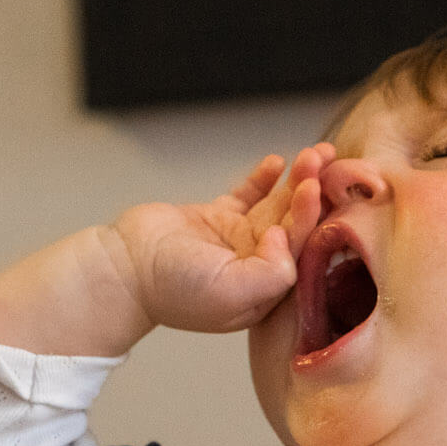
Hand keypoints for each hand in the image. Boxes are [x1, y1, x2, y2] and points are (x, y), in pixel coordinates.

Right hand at [108, 144, 328, 333]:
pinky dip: (263, 179)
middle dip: (311, 192)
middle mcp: (256, 266)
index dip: (311, 220)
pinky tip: (276, 162)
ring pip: (277, 206)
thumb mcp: (229, 292)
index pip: (299, 251)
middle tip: (323, 159)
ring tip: (314, 153)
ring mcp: (236, 240)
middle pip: (294, 224)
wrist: (123, 268)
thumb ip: (270, 274)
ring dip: (295, 181)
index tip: (312, 191)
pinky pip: (248, 196)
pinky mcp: (216, 218)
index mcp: (264, 291)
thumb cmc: (172, 289)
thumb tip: (285, 240)